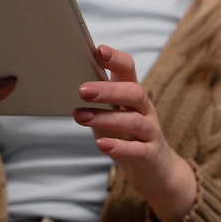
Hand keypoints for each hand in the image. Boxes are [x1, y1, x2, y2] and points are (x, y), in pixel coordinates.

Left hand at [73, 45, 196, 221]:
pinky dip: (119, 146)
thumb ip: (95, 102)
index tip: (99, 50)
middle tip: (82, 90)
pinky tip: (101, 144)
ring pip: (134, 120)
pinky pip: (137, 149)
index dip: (116, 59)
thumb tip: (65, 84)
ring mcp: (150, 132)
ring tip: (81, 117)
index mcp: (133, 95)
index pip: (129, 69)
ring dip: (106, 118)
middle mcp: (145, 110)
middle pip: (134, 92)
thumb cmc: (126, 137)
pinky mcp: (151, 155)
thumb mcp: (110, 116)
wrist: (155, 171)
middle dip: (108, 90)